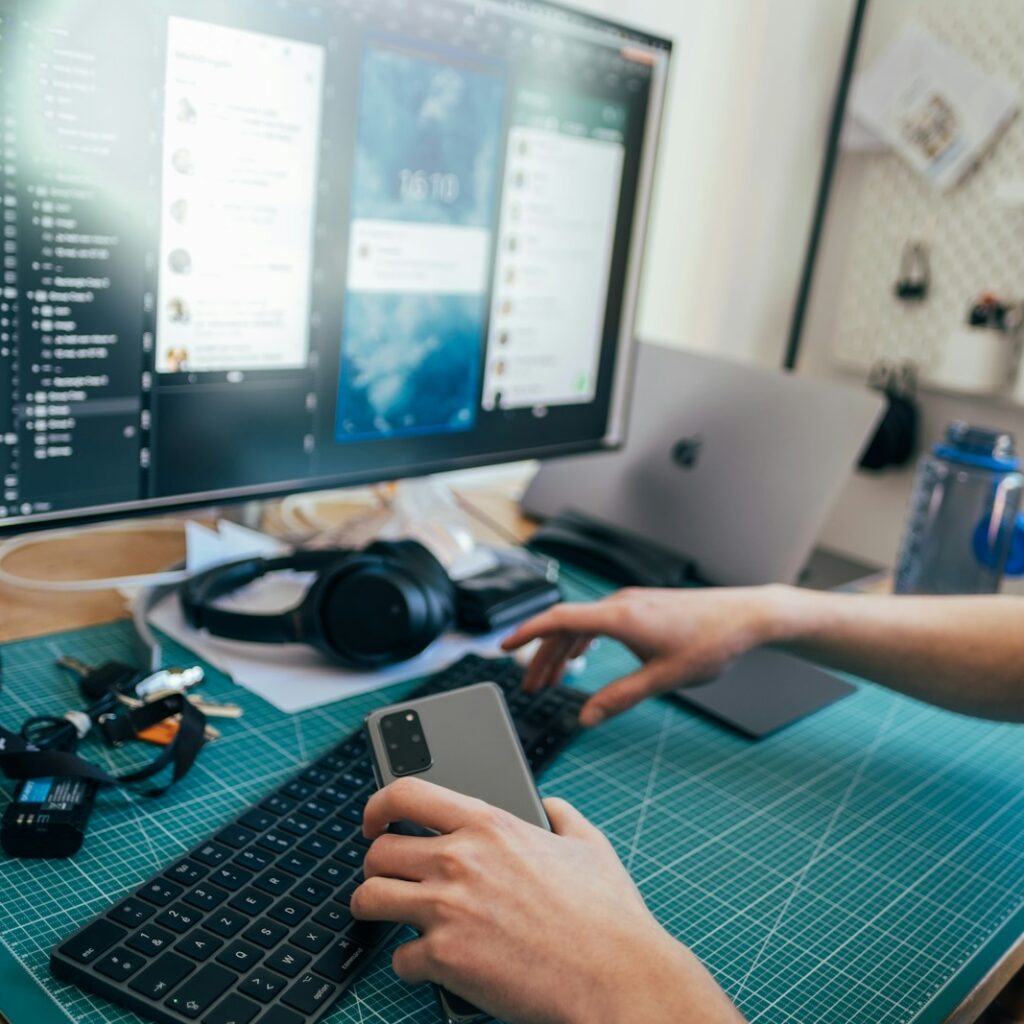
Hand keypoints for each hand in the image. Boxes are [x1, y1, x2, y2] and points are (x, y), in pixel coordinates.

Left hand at [353, 777, 741, 1023]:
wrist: (616, 976)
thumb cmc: (607, 914)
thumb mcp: (589, 844)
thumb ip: (563, 815)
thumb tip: (552, 804)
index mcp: (488, 823)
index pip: (406, 793)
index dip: (378, 804)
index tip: (374, 820)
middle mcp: (459, 858)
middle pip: (378, 852)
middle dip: (377, 867)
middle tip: (390, 879)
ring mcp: (447, 908)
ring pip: (370, 899)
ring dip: (375, 909)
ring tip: (389, 916)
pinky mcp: (445, 958)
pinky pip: (399, 960)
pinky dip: (411, 965)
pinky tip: (432, 965)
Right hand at [502, 585, 789, 725]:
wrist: (747, 616)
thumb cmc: (711, 643)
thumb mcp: (663, 678)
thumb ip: (620, 698)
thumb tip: (586, 718)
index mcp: (619, 617)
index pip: (559, 620)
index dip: (526, 633)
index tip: (503, 647)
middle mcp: (620, 604)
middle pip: (565, 627)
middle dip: (542, 658)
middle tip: (529, 690)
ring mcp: (630, 603)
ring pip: (582, 626)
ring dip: (562, 653)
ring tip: (550, 682)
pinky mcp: (641, 607)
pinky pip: (598, 622)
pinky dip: (581, 642)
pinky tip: (579, 660)